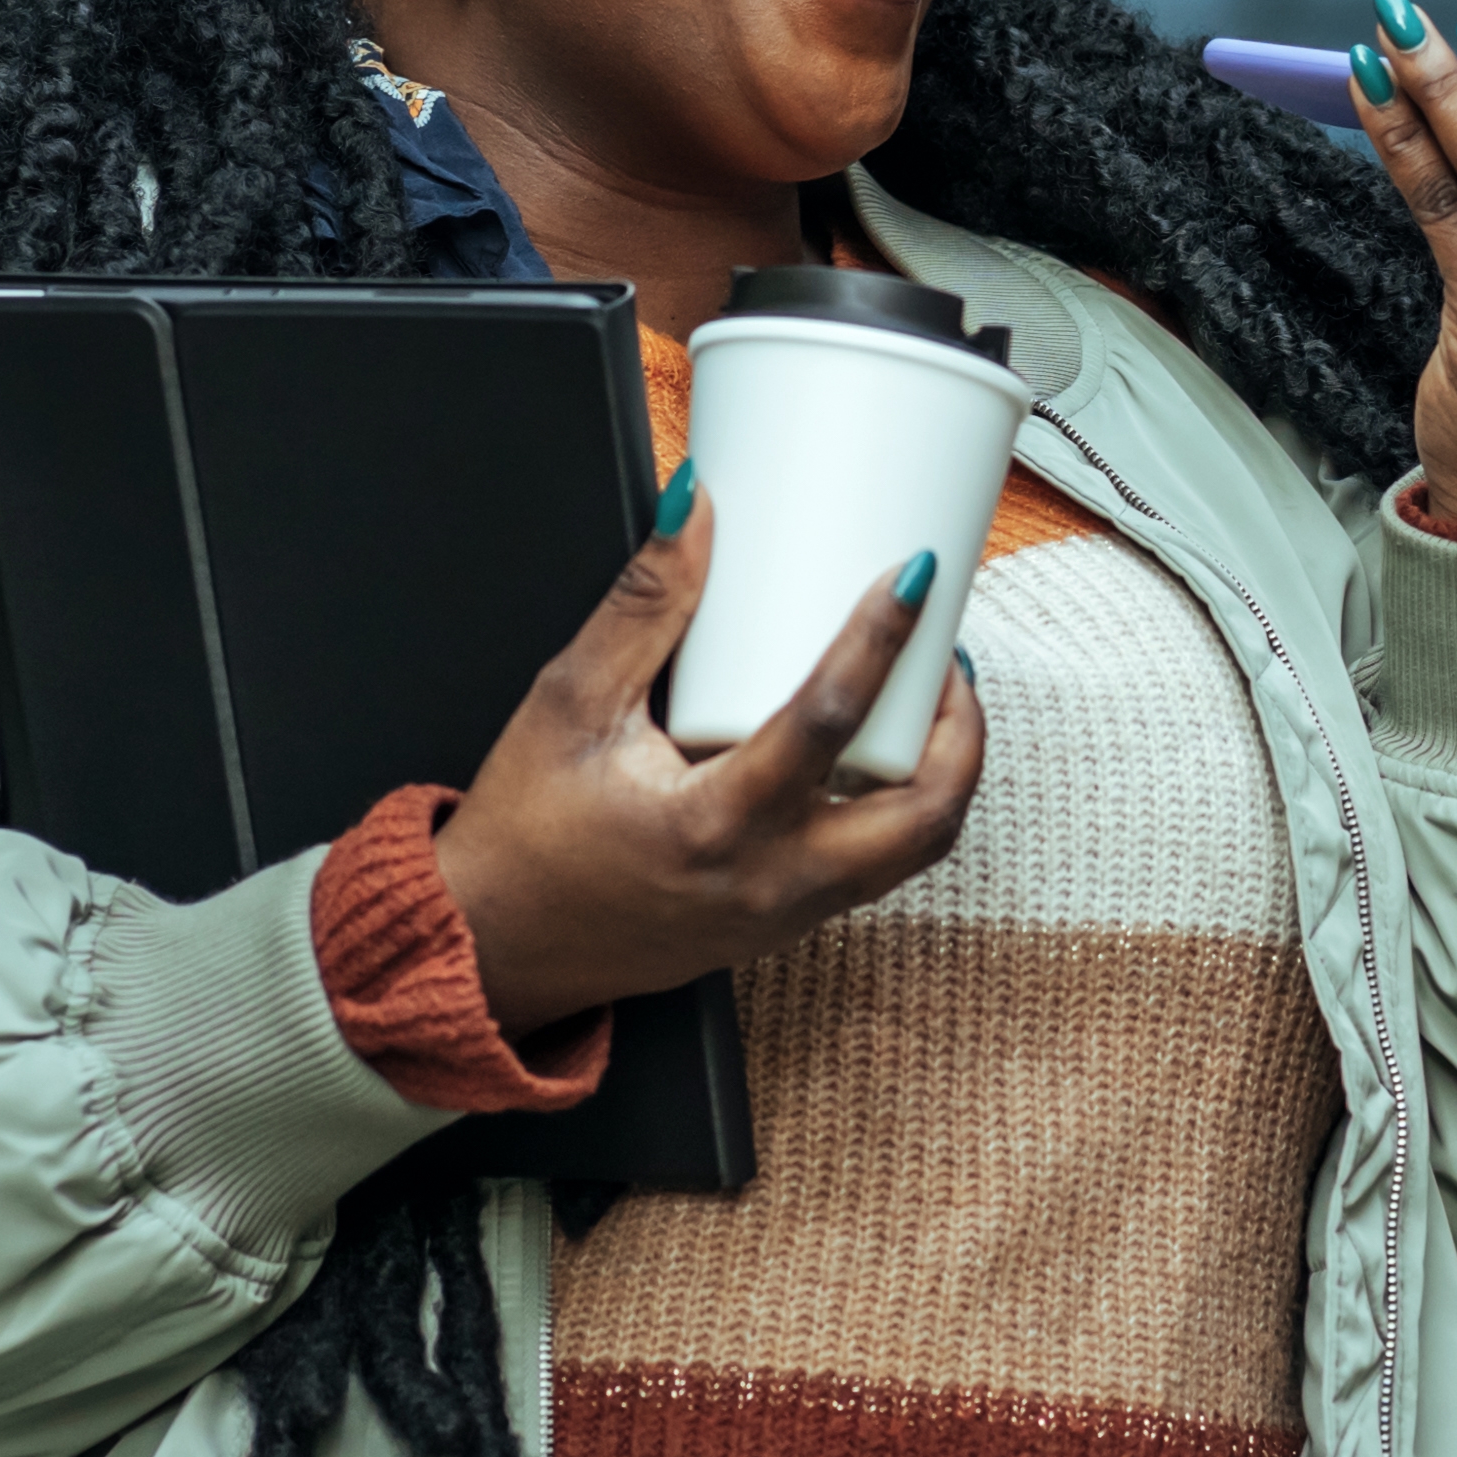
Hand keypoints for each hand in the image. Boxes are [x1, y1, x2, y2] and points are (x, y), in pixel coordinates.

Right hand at [423, 495, 987, 1036]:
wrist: (496, 947)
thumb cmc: (523, 837)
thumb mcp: (568, 704)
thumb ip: (640, 605)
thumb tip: (694, 509)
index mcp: (715, 826)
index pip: (830, 720)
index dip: (883, 635)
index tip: (914, 573)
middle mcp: (771, 881)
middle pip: (924, 814)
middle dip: (960, 727)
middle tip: (944, 651)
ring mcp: (789, 913)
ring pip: (916, 850)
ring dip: (944, 771)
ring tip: (928, 694)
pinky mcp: (788, 924)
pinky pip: (879, 869)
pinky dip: (904, 808)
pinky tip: (885, 753)